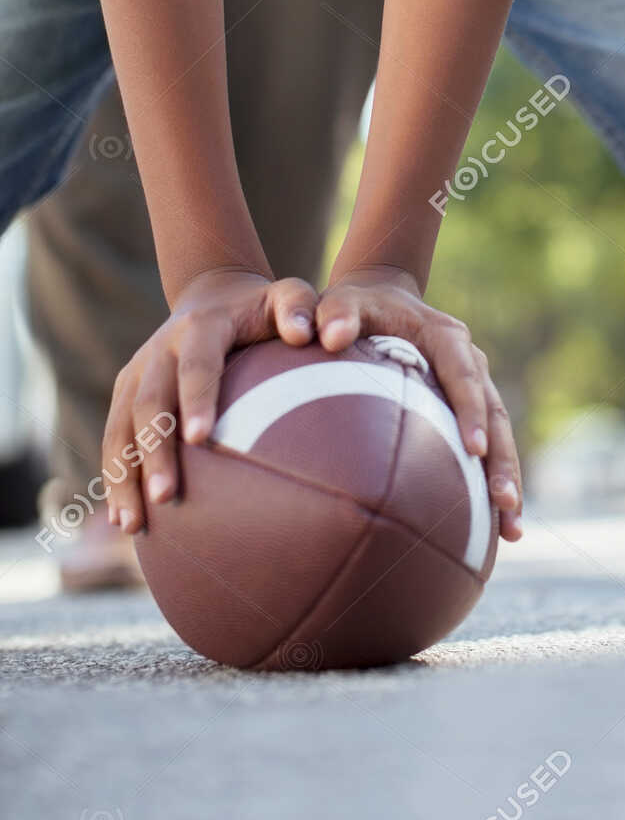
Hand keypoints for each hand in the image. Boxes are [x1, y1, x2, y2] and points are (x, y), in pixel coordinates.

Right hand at [102, 267, 317, 534]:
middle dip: (154, 450)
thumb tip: (316, 336)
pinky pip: (113, 437)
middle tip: (166, 496)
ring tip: (134, 524)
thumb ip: (306, 308)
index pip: (197, 362)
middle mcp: (160, 348)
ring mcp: (137, 370)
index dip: (197, 397)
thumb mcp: (288, 297)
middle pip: (150, 401)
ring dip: (124, 474)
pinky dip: (115, 477)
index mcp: (201, 326)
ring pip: (121, 425)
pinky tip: (125, 520)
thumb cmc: (264, 309)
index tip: (200, 438)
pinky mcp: (125, 391)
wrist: (213, 295)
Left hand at [318, 265, 523, 540]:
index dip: (472, 411)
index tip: (474, 450)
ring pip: (501, 435)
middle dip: (502, 460)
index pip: (465, 374)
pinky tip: (497, 532)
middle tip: (503, 503)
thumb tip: (330, 335)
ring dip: (507, 479)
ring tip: (512, 532)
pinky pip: (489, 447)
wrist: (380, 298)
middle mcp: (471, 359)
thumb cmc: (356, 306)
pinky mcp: (469, 408)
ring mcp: (476, 384)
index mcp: (445, 336)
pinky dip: (493, 483)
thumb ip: (336, 313)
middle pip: (496, 413)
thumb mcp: (343, 302)